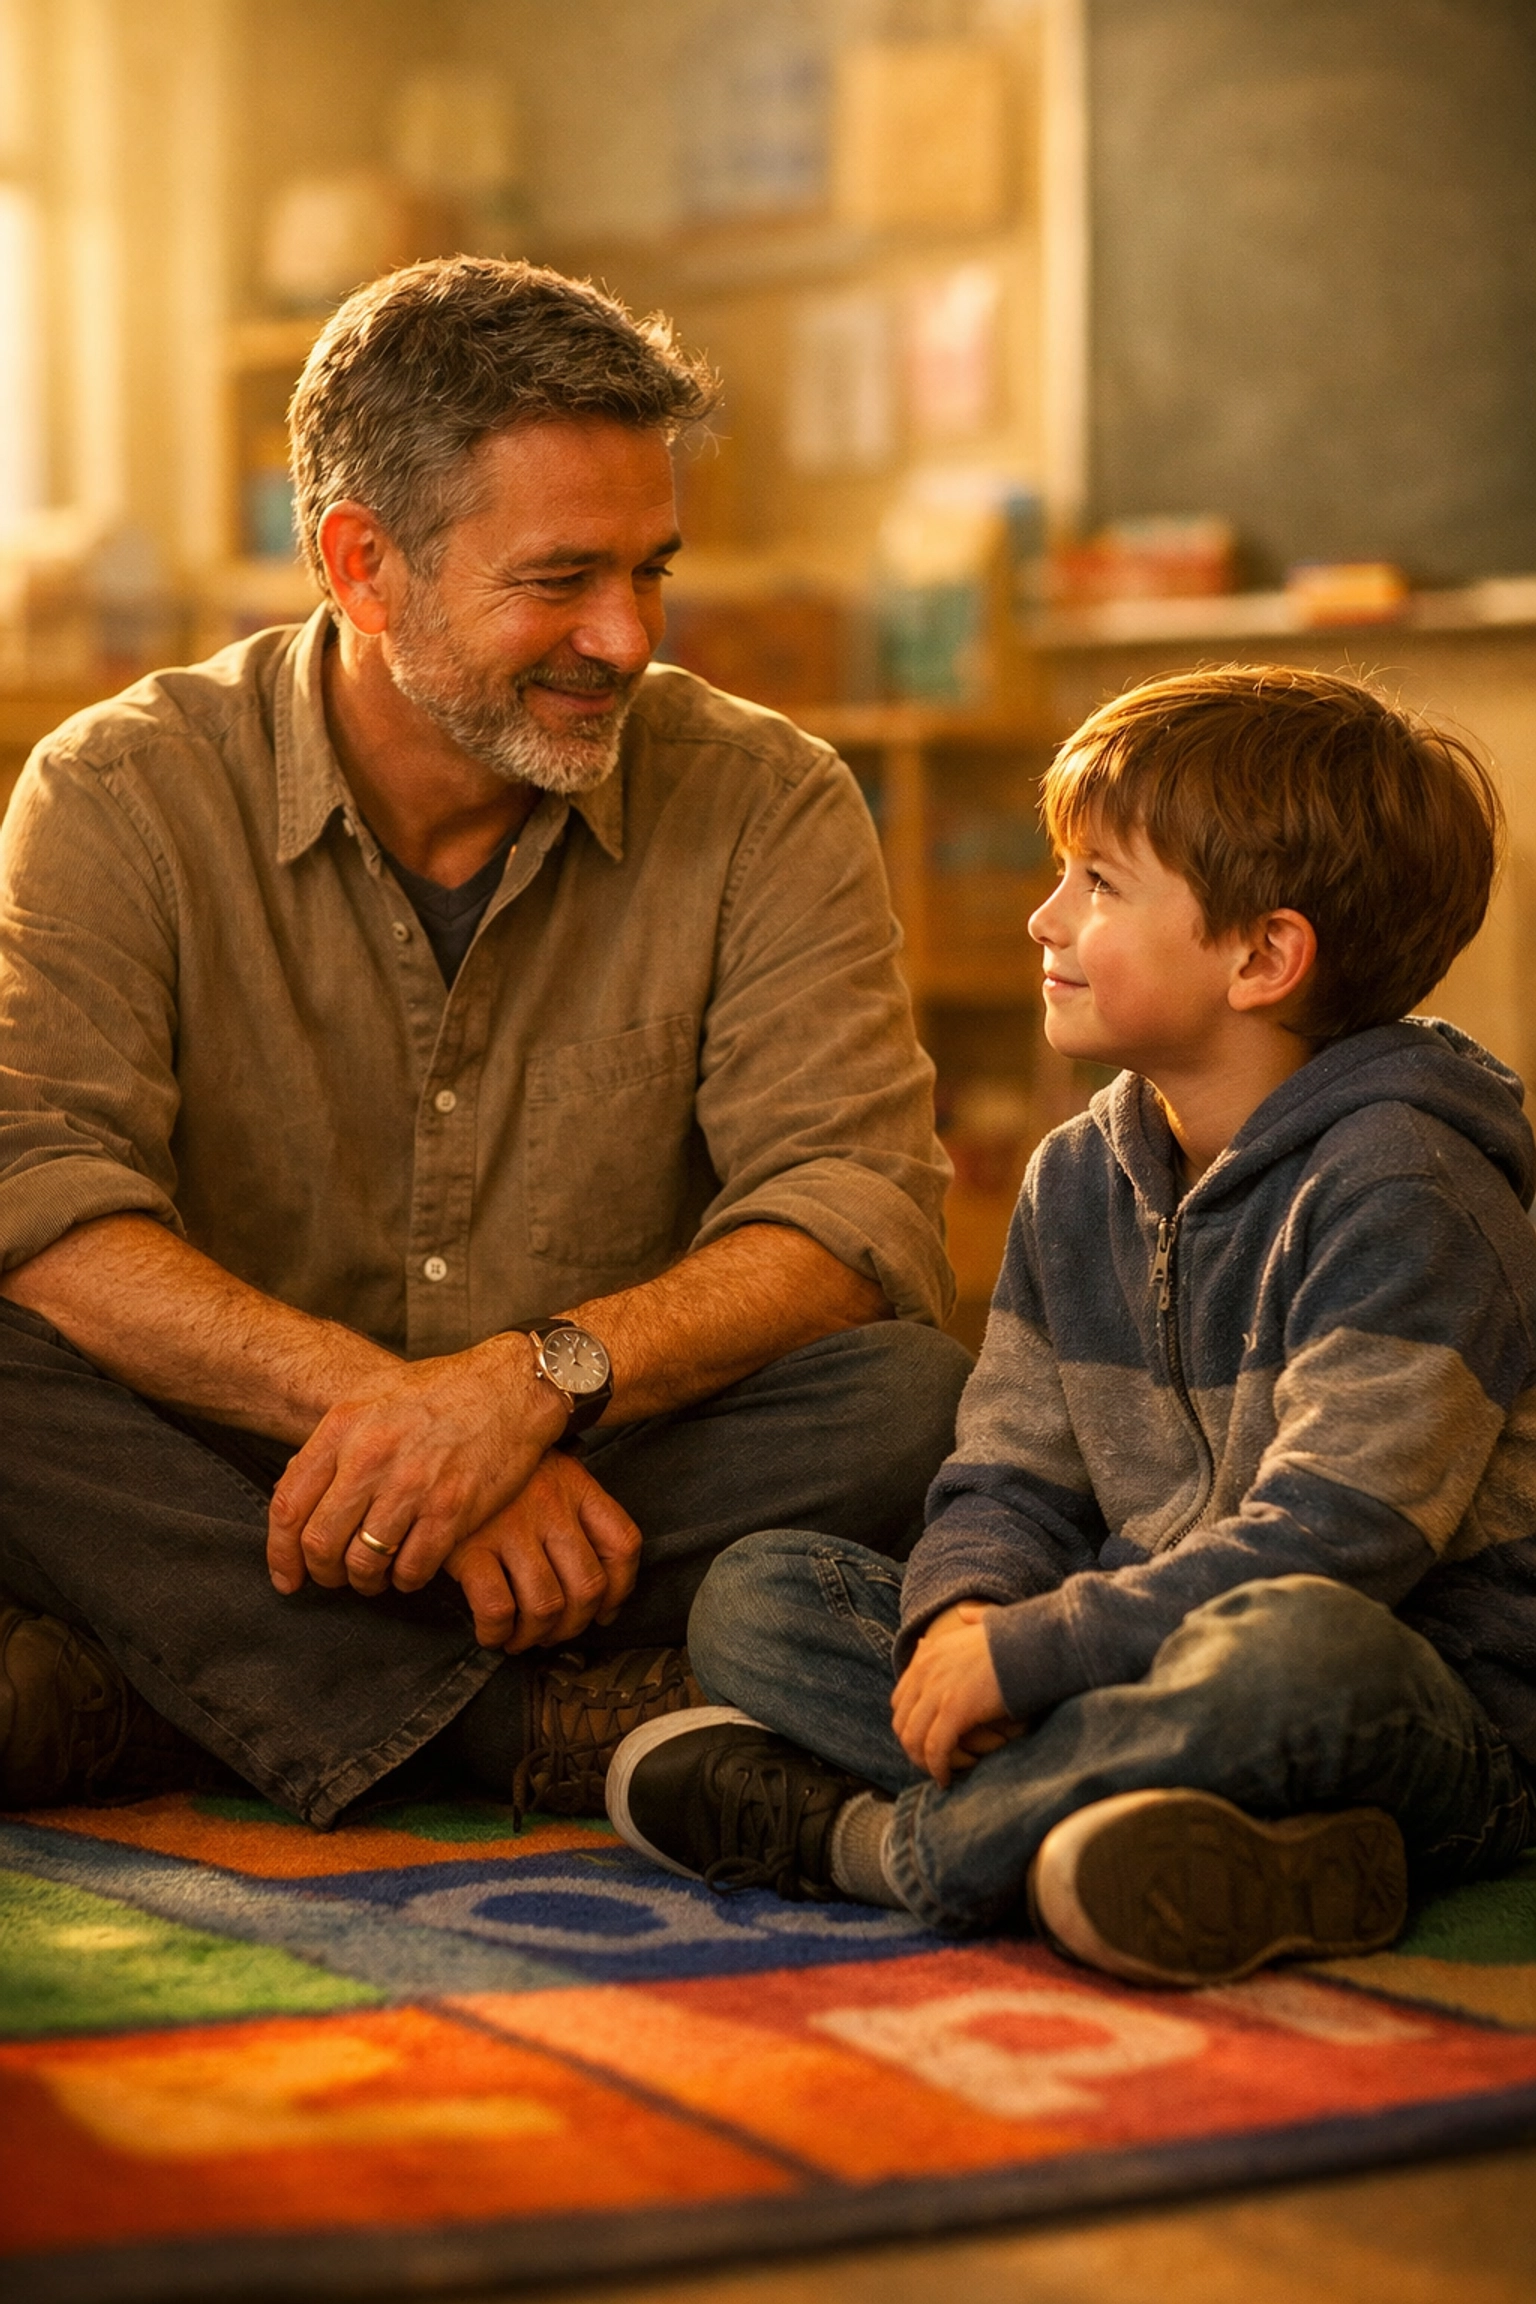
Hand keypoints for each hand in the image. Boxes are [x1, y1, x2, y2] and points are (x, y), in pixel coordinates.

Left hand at [266, 1333, 568, 1597]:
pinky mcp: (453, 1509)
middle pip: (320, 1543)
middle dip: (323, 1574)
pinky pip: (412, 1569)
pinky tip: (409, 1570)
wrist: (510, 1387)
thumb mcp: (372, 1399)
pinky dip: (405, 1580)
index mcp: (344, 1427)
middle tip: (335, 1577)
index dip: (281, 1553)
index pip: (289, 1506)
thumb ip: (333, 1445)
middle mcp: (372, 1456)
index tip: (288, 1576)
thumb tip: (298, 1496)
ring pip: (364, 1563)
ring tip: (374, 1576)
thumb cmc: (441, 1392)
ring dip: (365, 1581)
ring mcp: (412, 1485)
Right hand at [444, 1453, 642, 1650]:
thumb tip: (600, 1591)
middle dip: (574, 1625)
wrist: (438, 1445)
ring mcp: (511, 1527)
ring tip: (521, 1637)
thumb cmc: (496, 1469)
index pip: (622, 1544)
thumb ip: (575, 1512)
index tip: (604, 1611)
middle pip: (588, 1586)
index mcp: (576, 1486)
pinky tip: (491, 1632)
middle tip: (554, 1632)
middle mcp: (550, 1506)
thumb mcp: (547, 1470)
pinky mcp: (469, 1547)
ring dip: (536, 1636)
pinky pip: (497, 1608)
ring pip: (546, 1605)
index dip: (620, 1590)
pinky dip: (497, 1632)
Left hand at [891, 1602, 1012, 1787]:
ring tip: (939, 1774)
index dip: (911, 1724)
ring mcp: (938, 1689)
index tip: (927, 1741)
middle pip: (902, 1721)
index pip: (901, 1698)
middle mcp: (926, 1670)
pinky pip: (935, 1748)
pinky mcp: (954, 1710)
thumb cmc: (1019, 1638)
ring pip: (913, 1738)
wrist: (1035, 1643)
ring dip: (923, 1762)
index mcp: (929, 1653)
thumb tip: (965, 1612)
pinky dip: (938, 1768)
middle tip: (932, 1764)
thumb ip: (972, 1619)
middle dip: (913, 1747)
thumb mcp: (986, 1622)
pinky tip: (947, 1778)